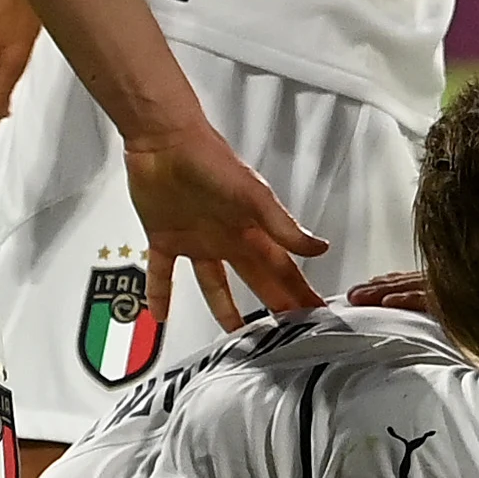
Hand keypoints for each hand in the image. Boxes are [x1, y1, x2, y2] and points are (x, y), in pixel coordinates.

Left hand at [126, 117, 328, 331]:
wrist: (164, 141)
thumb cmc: (210, 159)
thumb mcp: (253, 195)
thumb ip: (283, 226)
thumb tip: (319, 249)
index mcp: (252, 230)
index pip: (283, 269)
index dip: (300, 293)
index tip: (317, 313)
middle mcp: (228, 239)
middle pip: (256, 280)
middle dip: (274, 305)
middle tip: (288, 333)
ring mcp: (197, 240)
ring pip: (213, 284)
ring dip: (223, 310)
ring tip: (233, 336)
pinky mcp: (164, 238)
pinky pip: (162, 273)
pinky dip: (159, 294)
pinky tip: (159, 315)